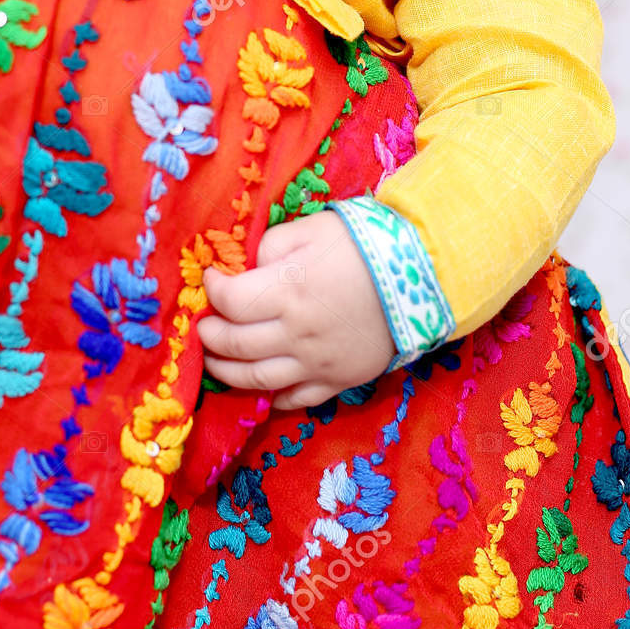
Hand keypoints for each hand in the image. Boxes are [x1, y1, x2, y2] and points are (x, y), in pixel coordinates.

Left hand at [199, 209, 395, 409]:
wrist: (425, 276)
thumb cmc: (364, 245)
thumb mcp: (312, 228)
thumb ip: (271, 246)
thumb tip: (246, 268)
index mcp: (287, 290)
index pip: (230, 301)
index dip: (212, 290)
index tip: (211, 279)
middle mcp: (296, 333)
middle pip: (235, 344)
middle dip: (210, 334)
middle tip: (204, 325)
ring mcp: (316, 363)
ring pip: (256, 379)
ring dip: (225, 372)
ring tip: (214, 359)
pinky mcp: (336, 381)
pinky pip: (294, 399)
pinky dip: (269, 398)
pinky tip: (258, 388)